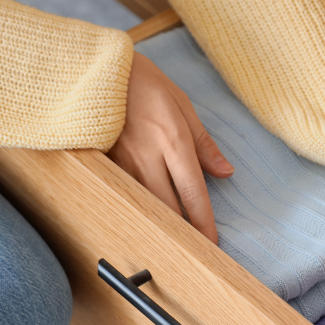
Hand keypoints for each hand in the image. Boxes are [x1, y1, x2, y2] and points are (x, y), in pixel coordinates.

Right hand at [108, 52, 233, 242]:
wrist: (99, 72)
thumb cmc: (145, 83)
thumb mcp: (183, 106)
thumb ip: (204, 143)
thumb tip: (225, 172)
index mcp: (173, 141)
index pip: (193, 192)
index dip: (204, 221)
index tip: (213, 243)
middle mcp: (149, 157)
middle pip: (169, 207)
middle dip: (185, 232)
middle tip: (198, 252)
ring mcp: (124, 162)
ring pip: (146, 205)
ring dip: (162, 224)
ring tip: (175, 243)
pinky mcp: (106, 163)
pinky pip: (126, 193)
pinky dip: (139, 208)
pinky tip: (146, 219)